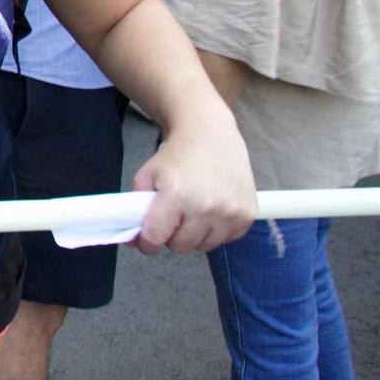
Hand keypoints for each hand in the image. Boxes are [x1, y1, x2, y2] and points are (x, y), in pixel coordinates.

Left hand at [131, 105, 255, 254]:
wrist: (210, 133)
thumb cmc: (177, 154)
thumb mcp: (147, 175)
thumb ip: (136, 208)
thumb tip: (132, 240)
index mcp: (176, 195)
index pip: (156, 237)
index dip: (147, 242)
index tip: (146, 239)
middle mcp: (205, 205)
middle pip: (181, 246)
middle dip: (172, 235)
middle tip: (173, 216)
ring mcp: (229, 211)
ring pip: (204, 246)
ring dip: (196, 234)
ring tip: (193, 210)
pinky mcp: (247, 214)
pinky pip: (227, 239)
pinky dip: (217, 230)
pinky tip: (212, 210)